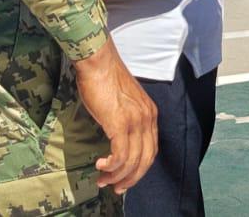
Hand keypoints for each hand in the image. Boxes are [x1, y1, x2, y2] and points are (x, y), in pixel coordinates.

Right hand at [74, 42, 157, 193]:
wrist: (98, 61)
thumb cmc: (104, 78)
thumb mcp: (122, 100)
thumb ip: (124, 118)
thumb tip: (115, 137)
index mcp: (150, 113)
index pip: (151, 149)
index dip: (139, 167)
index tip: (125, 177)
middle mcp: (147, 118)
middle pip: (146, 159)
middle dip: (131, 178)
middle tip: (115, 188)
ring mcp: (135, 121)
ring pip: (132, 161)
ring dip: (117, 176)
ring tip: (103, 180)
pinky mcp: (120, 123)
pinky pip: (120, 155)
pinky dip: (111, 166)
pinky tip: (100, 166)